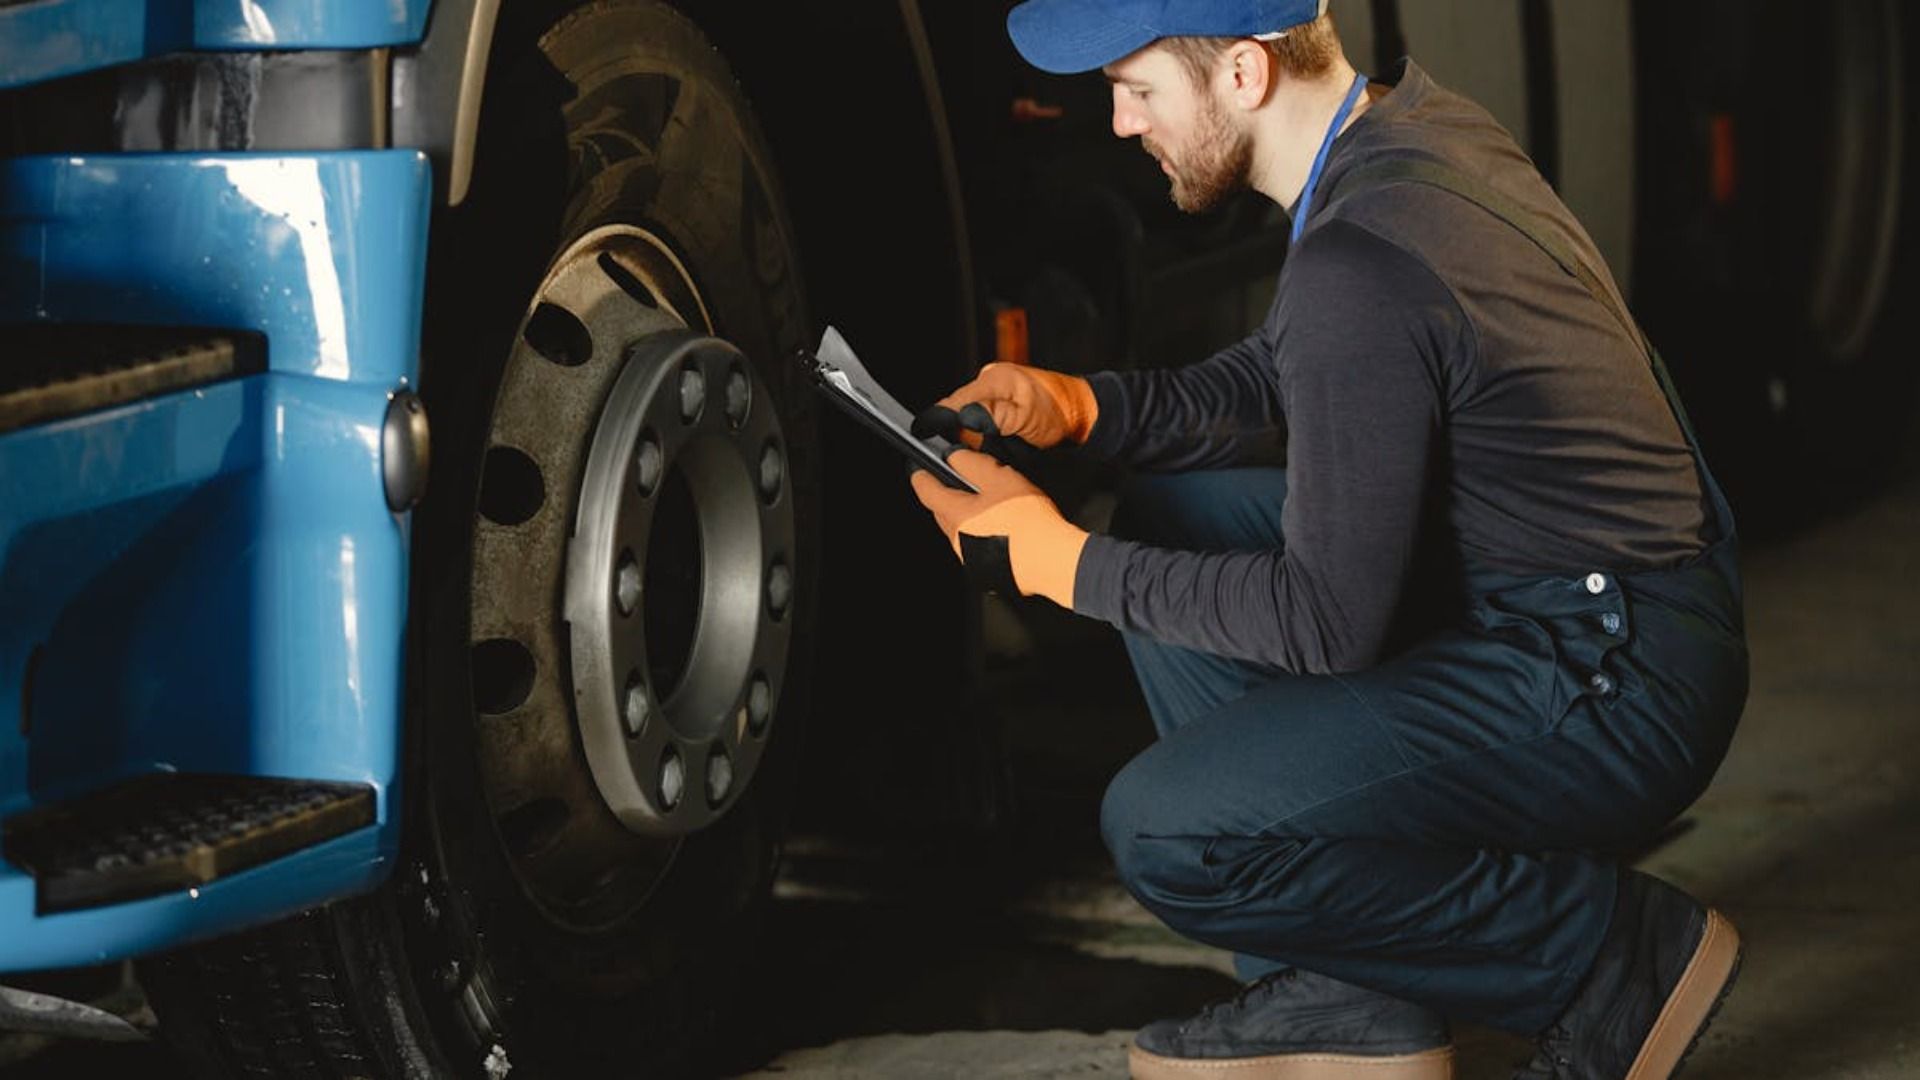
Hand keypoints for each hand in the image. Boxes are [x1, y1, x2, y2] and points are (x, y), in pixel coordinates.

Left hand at [909, 449, 1088, 607]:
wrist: (1052, 561)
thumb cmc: (1029, 522)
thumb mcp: (999, 478)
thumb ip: (971, 463)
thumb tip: (953, 456)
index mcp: (955, 516)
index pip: (925, 491)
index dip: (920, 475)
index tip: (918, 468)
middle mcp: (957, 540)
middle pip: (942, 511)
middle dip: (947, 494)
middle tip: (962, 481)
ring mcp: (971, 558)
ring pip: (961, 529)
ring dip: (969, 515)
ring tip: (994, 504)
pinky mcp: (987, 570)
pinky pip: (977, 545)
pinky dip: (983, 533)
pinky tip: (1004, 527)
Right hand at [912, 363, 1097, 450]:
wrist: (1084, 415)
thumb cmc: (1061, 413)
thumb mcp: (1025, 417)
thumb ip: (992, 416)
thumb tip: (963, 417)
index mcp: (993, 380)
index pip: (954, 402)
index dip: (936, 420)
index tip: (920, 432)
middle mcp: (991, 383)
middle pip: (959, 413)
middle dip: (963, 435)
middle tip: (981, 449)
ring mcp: (997, 394)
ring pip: (971, 421)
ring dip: (978, 438)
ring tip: (1003, 446)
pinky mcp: (1003, 405)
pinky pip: (984, 423)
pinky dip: (988, 436)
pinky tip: (1004, 443)